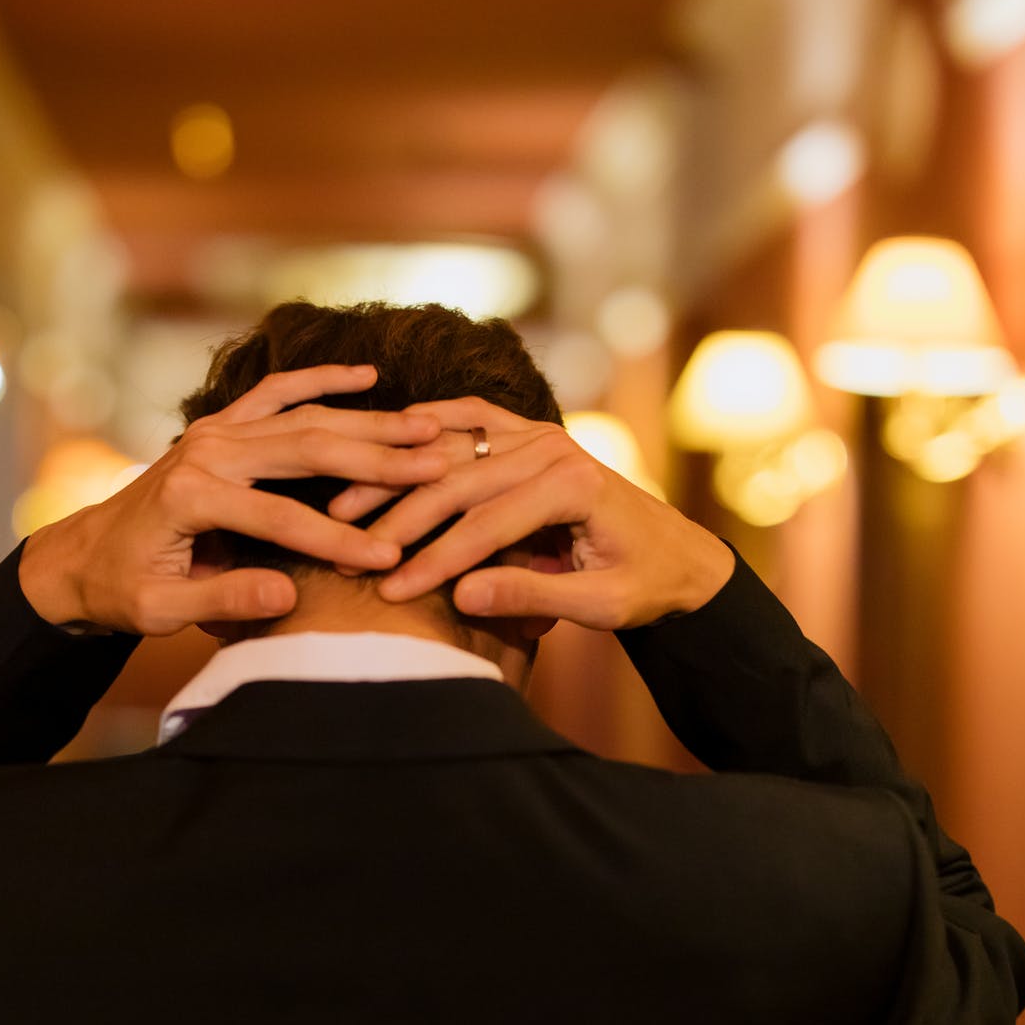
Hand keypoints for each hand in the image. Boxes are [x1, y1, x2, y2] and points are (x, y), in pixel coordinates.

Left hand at [20, 365, 449, 633]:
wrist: (81, 554)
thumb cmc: (122, 588)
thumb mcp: (160, 609)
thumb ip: (222, 599)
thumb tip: (287, 598)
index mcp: (191, 495)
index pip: (282, 519)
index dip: (339, 539)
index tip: (391, 558)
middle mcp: (206, 450)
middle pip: (307, 449)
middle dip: (377, 460)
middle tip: (437, 465)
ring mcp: (213, 431)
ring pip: (303, 417)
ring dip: (367, 420)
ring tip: (426, 427)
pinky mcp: (219, 426)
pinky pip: (277, 394)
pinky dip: (321, 380)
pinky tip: (365, 376)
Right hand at [330, 397, 734, 629]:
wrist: (679, 555)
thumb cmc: (644, 585)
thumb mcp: (600, 605)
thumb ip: (532, 595)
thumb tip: (462, 595)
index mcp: (575, 484)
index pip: (485, 524)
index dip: (433, 559)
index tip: (388, 591)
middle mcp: (554, 447)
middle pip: (458, 480)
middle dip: (400, 519)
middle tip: (348, 549)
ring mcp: (540, 434)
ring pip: (452, 448)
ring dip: (396, 473)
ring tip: (345, 502)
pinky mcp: (530, 434)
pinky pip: (469, 419)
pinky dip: (426, 425)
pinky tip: (384, 441)